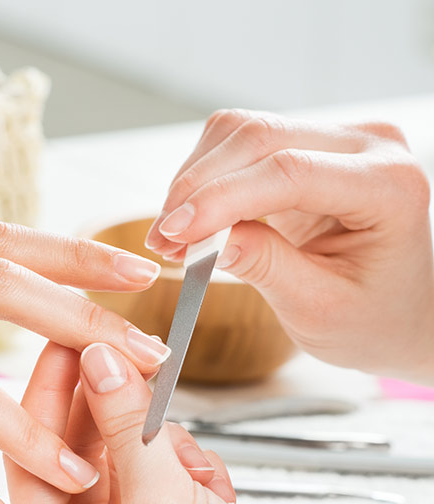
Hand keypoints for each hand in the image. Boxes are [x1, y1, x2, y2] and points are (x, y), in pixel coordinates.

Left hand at [4, 340, 328, 503]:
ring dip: (163, 448)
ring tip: (194, 470)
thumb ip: (123, 423)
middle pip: (79, 452)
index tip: (69, 340)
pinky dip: (190, 470)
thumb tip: (96, 356)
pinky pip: (161, 471)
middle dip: (113, 410)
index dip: (48, 396)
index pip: (30, 459)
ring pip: (126, 456)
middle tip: (132, 353)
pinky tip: (217, 496)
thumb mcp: (161, 501)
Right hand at [146, 110, 433, 382]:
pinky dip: (204, 181)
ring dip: (193, 182)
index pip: (290, 172)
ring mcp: (336, 140)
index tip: (174, 234)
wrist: (393, 312)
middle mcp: (367, 146)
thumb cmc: (370, 318)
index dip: (221, 199)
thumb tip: (201, 240)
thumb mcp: (317, 307)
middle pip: (260, 137)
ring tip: (173, 237)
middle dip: (196, 189)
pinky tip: (193, 220)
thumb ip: (264, 266)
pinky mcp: (305, 147)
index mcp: (388, 186)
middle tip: (161, 241)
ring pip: (241, 132)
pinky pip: (239, 145)